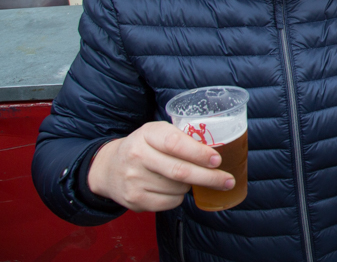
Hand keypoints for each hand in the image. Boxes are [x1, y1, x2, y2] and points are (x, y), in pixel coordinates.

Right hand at [87, 121, 233, 211]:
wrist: (108, 168)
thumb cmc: (144, 147)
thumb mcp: (158, 133)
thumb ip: (182, 139)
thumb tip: (217, 153)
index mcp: (147, 134)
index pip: (175, 144)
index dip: (198, 153)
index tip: (217, 160)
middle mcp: (138, 155)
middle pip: (180, 171)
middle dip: (209, 177)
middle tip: (227, 180)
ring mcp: (134, 179)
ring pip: (178, 188)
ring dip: (191, 186)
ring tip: (187, 178)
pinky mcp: (134, 199)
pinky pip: (170, 202)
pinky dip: (179, 197)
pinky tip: (173, 189)